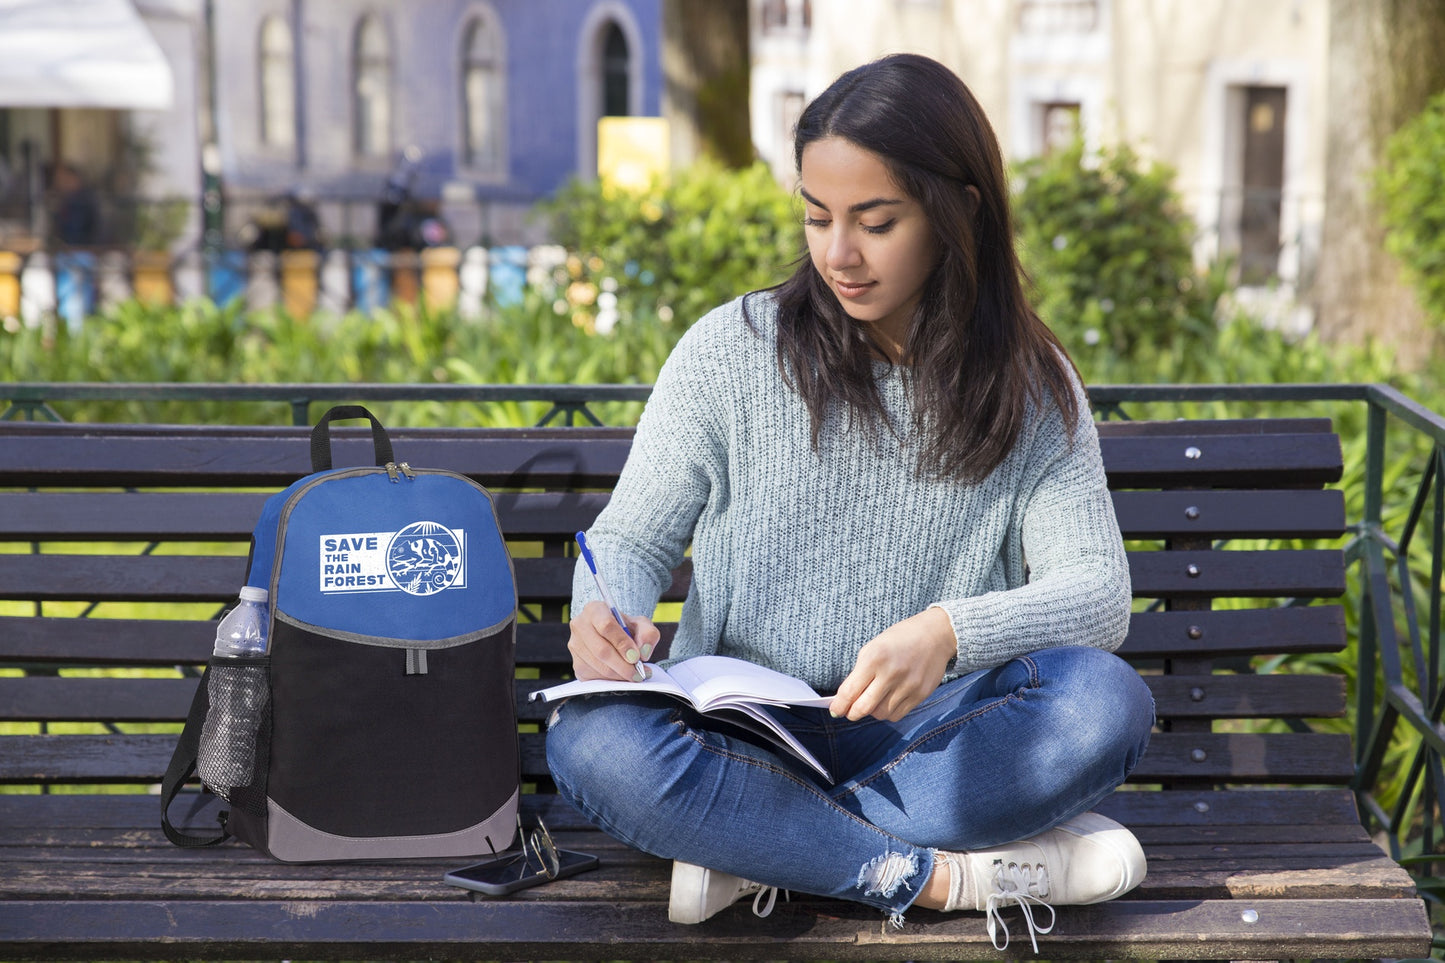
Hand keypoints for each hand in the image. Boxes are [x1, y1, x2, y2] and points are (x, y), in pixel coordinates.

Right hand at [567, 600, 660, 681]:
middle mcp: (580, 625)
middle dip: (623, 665)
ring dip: (620, 675)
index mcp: (594, 609)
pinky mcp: (576, 664)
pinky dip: (612, 680)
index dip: (622, 643)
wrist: (613, 636)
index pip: (606, 626)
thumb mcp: (641, 624)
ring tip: (636, 675)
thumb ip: (648, 634)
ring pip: (598, 666)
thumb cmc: (626, 628)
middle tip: (639, 673)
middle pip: (601, 650)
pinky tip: (623, 676)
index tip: (636, 657)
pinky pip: (594, 676)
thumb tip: (643, 652)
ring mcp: (575, 645)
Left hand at [829, 608, 956, 721]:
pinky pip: (897, 714)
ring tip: (872, 701)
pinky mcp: (920, 694)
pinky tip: (887, 701)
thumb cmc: (899, 639)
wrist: (935, 635)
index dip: (839, 705)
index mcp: (874, 658)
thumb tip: (846, 698)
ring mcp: (907, 685)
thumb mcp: (873, 647)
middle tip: (850, 712)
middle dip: (852, 713)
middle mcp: (891, 673)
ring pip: (880, 714)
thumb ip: (859, 672)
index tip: (835, 710)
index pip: (850, 691)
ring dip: (872, 712)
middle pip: (864, 708)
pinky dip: (888, 712)